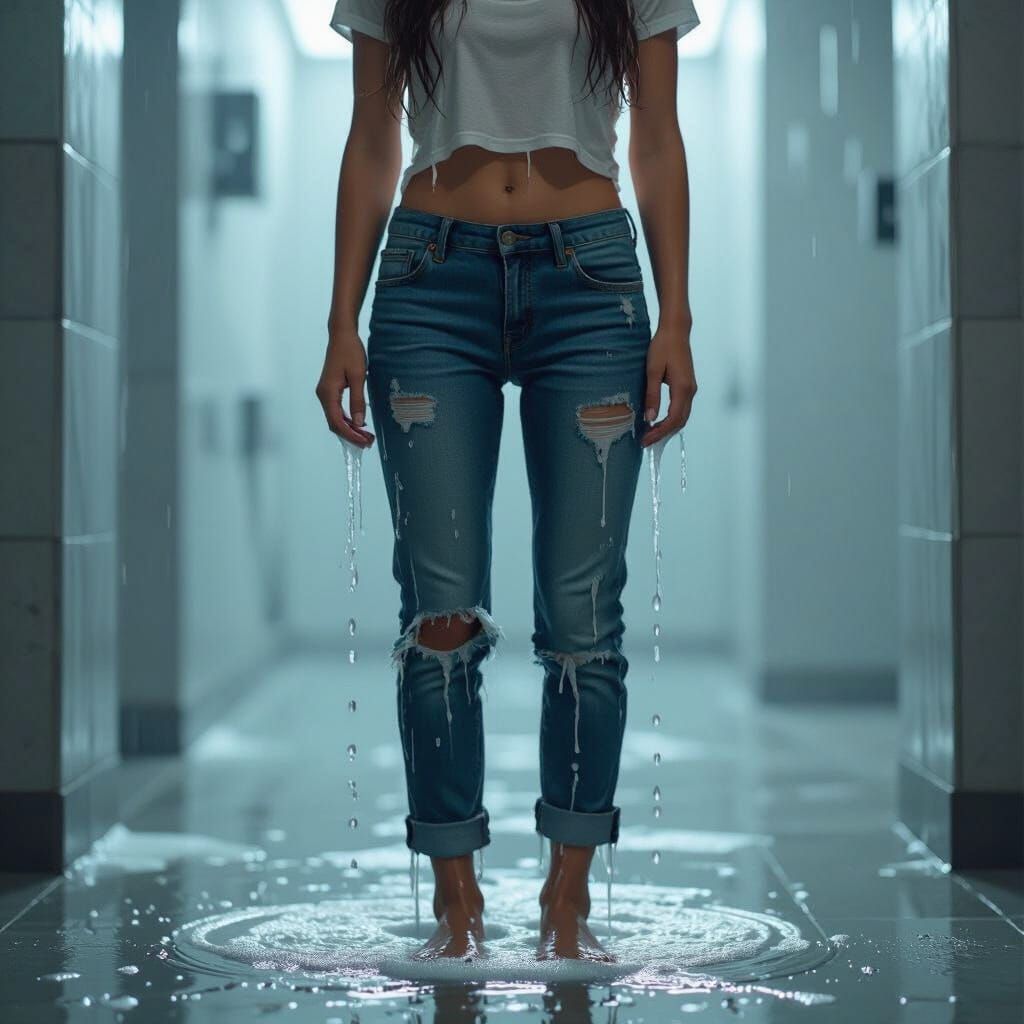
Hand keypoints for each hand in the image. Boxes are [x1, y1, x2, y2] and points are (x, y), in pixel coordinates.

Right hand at [316, 327, 375, 447]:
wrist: (342, 335)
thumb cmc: (350, 352)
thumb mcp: (358, 376)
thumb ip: (358, 401)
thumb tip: (360, 423)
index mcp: (328, 393)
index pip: (337, 422)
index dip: (350, 434)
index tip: (364, 441)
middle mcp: (323, 395)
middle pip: (334, 423)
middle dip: (350, 435)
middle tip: (368, 442)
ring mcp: (325, 393)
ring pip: (334, 418)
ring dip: (349, 429)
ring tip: (365, 437)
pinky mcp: (329, 390)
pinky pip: (336, 410)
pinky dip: (346, 420)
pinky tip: (358, 424)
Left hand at [641, 317, 695, 447]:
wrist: (676, 330)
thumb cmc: (662, 347)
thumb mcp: (652, 371)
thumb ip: (652, 395)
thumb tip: (649, 418)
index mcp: (682, 389)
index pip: (673, 420)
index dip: (659, 433)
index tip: (645, 440)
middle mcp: (690, 391)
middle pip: (680, 422)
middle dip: (663, 434)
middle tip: (646, 441)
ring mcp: (691, 389)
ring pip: (682, 416)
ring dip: (668, 428)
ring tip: (650, 433)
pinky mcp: (688, 386)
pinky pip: (682, 408)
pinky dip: (671, 419)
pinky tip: (659, 421)